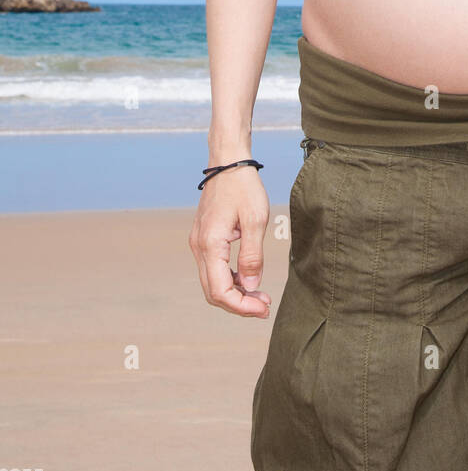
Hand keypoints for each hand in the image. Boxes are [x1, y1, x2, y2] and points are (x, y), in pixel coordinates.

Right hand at [189, 165, 271, 316]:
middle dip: (239, 304)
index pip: (220, 291)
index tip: (264, 308)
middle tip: (265, 306)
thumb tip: (252, 286)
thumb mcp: (255, 221)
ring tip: (260, 295)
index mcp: (210, 244)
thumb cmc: (243, 186)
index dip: (242, 306)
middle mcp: (199, 247)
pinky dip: (230, 279)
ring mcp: (199, 243)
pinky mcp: (204, 238)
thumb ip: (252, 256)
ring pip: (212, 282)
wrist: (228, 162)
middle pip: (213, 291)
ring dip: (235, 292)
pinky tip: (248, 278)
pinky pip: (213, 268)